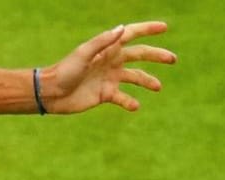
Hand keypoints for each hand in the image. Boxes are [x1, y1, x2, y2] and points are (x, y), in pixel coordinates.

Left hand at [39, 21, 176, 113]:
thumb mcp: (84, 53)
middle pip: (139, 56)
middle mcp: (111, 61)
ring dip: (147, 81)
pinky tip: (135, 106)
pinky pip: (123, 98)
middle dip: (156, 56)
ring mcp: (110, 78)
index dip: (148, 30)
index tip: (164, 27)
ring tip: (158, 87)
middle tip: (173, 59)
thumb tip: (122, 29)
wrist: (52, 93)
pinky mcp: (106, 94)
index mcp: (107, 48)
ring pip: (135, 78)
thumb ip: (103, 41)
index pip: (131, 35)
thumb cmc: (65, 70)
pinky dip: (130, 102)